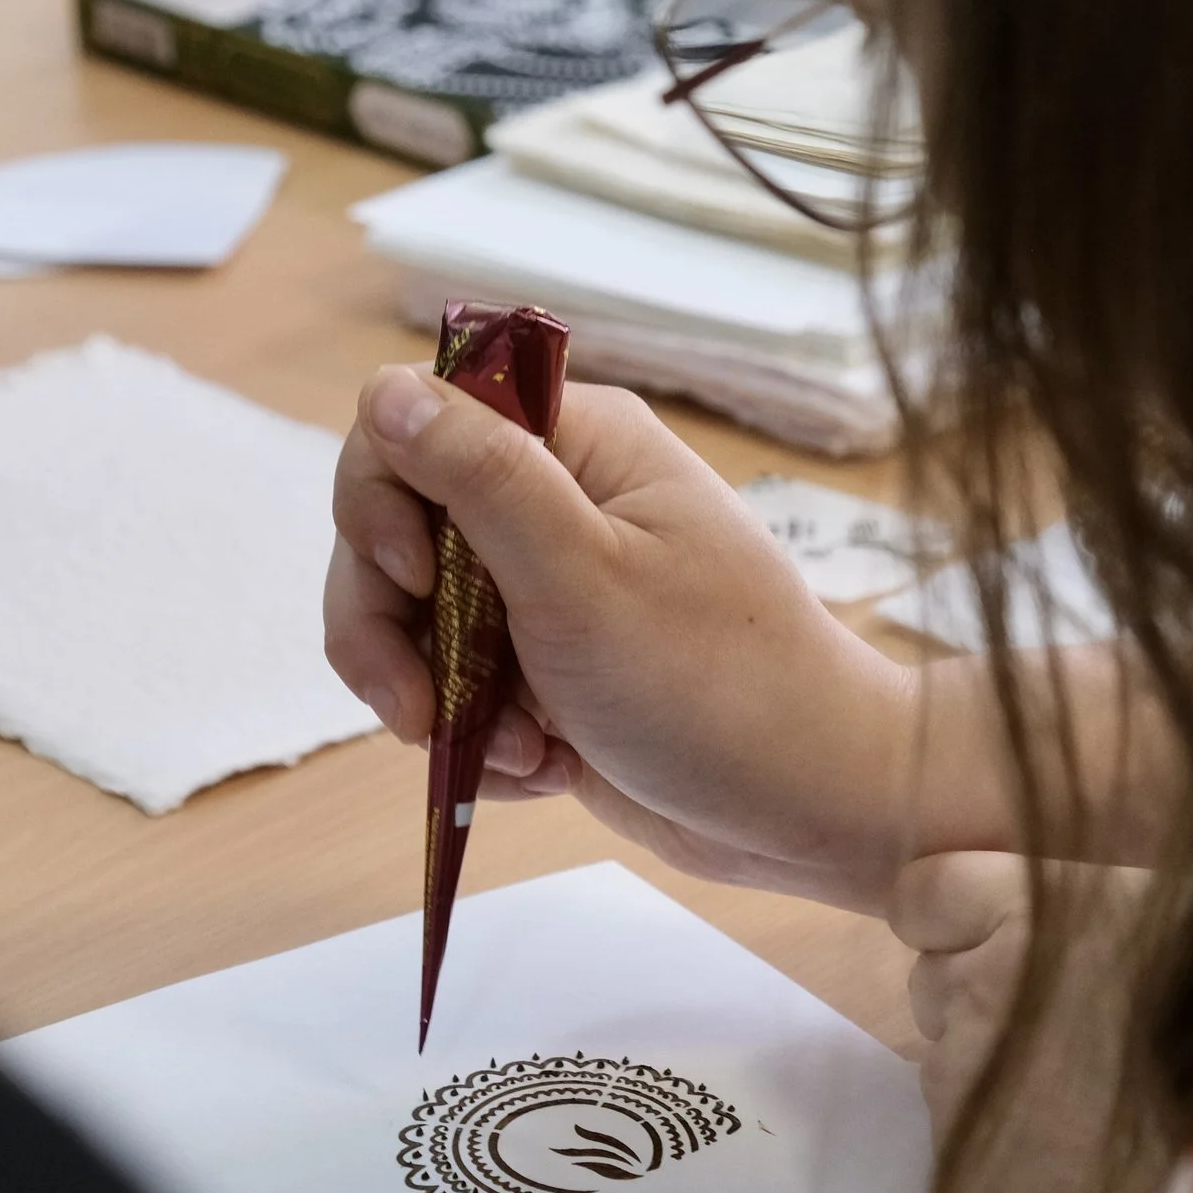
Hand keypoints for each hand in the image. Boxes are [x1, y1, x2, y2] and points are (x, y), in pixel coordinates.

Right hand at [326, 366, 919, 910]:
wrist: (809, 806)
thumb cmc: (719, 686)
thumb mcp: (582, 575)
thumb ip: (479, 478)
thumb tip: (382, 385)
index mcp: (577, 445)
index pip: (414, 426)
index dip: (384, 504)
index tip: (413, 580)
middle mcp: (558, 504)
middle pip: (395, 535)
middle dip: (393, 631)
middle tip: (420, 709)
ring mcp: (551, 591)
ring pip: (416, 625)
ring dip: (439, 700)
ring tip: (517, 749)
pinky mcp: (549, 672)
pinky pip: (460, 693)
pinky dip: (481, 740)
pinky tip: (542, 767)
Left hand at [891, 851, 1148, 1192]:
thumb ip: (1113, 914)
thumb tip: (1092, 915)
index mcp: (1029, 920)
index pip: (928, 895)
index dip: (959, 916)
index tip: (991, 936)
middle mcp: (975, 996)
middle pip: (935, 980)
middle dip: (980, 998)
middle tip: (1068, 1032)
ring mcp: (961, 1093)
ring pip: (949, 1068)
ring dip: (995, 1079)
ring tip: (1088, 1111)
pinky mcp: (965, 1180)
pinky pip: (967, 1147)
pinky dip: (1007, 1152)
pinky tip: (1082, 1171)